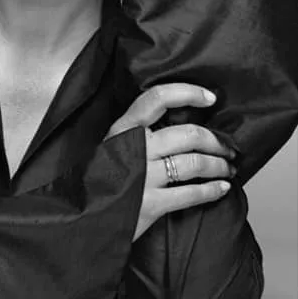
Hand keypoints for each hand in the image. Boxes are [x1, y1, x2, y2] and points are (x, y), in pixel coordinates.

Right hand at [105, 83, 234, 240]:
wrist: (81, 215)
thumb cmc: (101, 175)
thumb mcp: (112, 143)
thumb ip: (138, 130)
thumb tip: (177, 119)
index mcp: (124, 128)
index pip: (158, 98)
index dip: (188, 93)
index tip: (210, 98)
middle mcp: (136, 148)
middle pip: (188, 134)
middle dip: (215, 141)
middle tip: (227, 147)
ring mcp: (144, 177)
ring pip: (194, 163)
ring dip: (218, 165)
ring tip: (227, 168)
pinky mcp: (151, 204)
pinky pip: (191, 194)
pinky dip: (212, 190)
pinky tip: (222, 189)